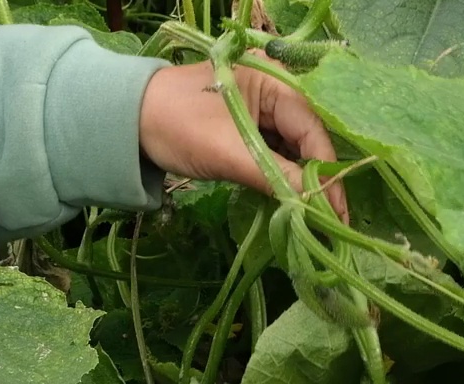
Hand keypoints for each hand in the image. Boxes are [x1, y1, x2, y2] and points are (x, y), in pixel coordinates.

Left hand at [138, 57, 347, 220]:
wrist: (125, 123)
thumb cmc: (176, 125)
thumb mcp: (229, 152)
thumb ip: (276, 176)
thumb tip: (315, 205)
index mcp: (273, 80)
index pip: (313, 129)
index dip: (327, 172)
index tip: (337, 212)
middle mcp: (274, 91)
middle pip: (309, 140)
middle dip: (320, 180)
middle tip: (334, 222)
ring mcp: (262, 112)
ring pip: (295, 151)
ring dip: (303, 183)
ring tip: (318, 219)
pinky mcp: (249, 132)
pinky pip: (277, 156)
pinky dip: (284, 179)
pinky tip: (294, 203)